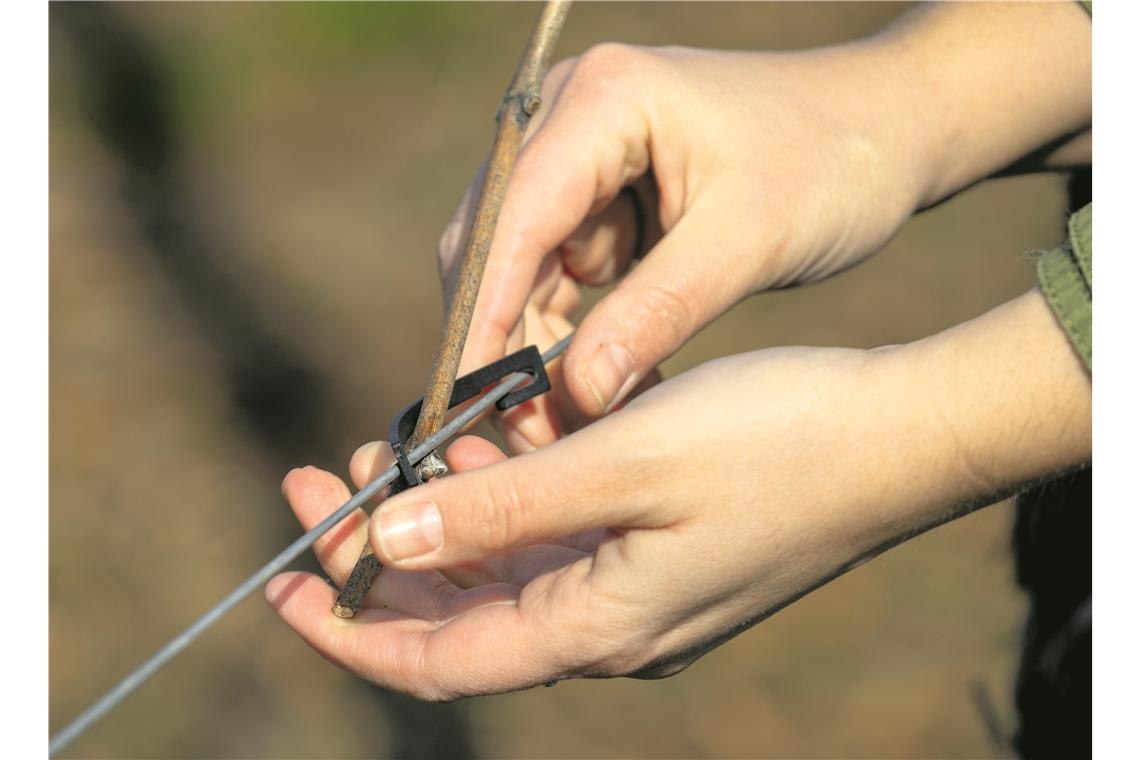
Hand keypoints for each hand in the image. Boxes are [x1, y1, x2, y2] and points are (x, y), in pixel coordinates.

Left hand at [266, 290, 1088, 698]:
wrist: (901, 436)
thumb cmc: (775, 442)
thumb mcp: (621, 464)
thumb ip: (499, 511)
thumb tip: (384, 539)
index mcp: (593, 624)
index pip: (436, 660)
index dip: (347, 628)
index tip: (279, 583)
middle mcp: (609, 623)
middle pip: (462, 608)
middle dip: (382, 548)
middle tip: (328, 471)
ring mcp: (639, 587)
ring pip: (509, 564)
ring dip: (451, 507)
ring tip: (412, 436)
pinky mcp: (664, 547)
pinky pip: (562, 530)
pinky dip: (517, 487)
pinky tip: (500, 430)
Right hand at [440, 3, 1089, 455]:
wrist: (886, 127)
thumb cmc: (835, 165)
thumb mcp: (750, 243)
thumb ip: (657, 314)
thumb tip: (576, 395)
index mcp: (606, 100)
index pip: (515, 217)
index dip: (485, 313)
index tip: (471, 401)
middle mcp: (572, 114)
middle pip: (496, 242)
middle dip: (505, 338)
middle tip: (527, 430)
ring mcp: (579, 152)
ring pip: (516, 266)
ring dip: (534, 343)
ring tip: (568, 420)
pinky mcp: (596, 192)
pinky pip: (554, 272)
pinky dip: (568, 330)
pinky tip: (596, 380)